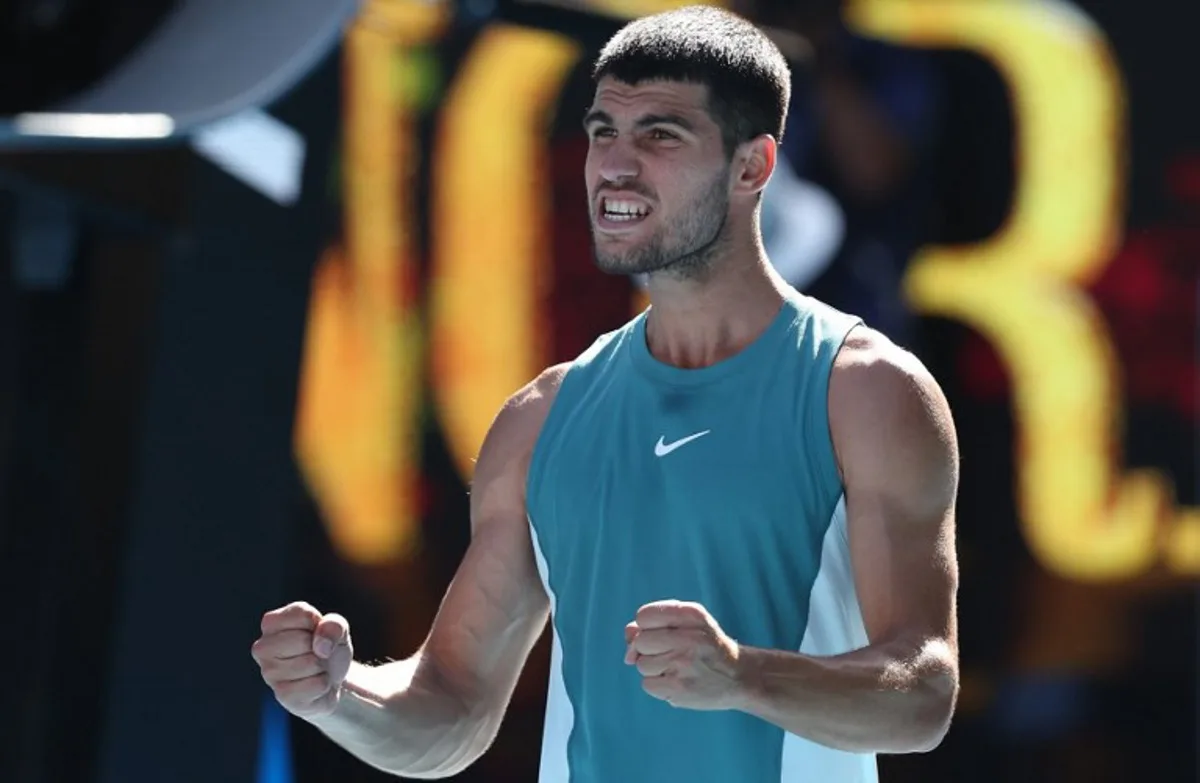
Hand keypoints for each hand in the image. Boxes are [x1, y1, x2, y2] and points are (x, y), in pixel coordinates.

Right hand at [252, 601, 353, 719]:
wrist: (330, 681)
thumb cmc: (327, 648)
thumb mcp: (337, 629)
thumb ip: (334, 625)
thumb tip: (321, 645)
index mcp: (272, 623)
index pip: (302, 614)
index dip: (318, 624)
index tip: (315, 632)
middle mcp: (262, 647)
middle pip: (303, 640)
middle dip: (319, 647)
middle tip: (315, 653)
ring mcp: (269, 673)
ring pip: (312, 663)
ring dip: (322, 667)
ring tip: (314, 669)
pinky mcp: (282, 695)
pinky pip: (318, 684)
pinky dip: (325, 684)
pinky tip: (313, 683)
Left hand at [624, 600, 744, 710]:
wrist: (739, 677)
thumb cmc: (706, 646)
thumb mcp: (689, 623)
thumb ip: (655, 621)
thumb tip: (628, 634)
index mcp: (691, 615)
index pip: (644, 616)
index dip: (646, 627)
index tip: (662, 633)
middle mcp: (689, 637)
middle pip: (640, 641)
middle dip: (648, 649)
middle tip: (671, 653)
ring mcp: (684, 664)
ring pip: (641, 664)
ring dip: (653, 668)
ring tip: (677, 668)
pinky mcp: (680, 689)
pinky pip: (647, 684)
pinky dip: (657, 685)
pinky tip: (676, 681)